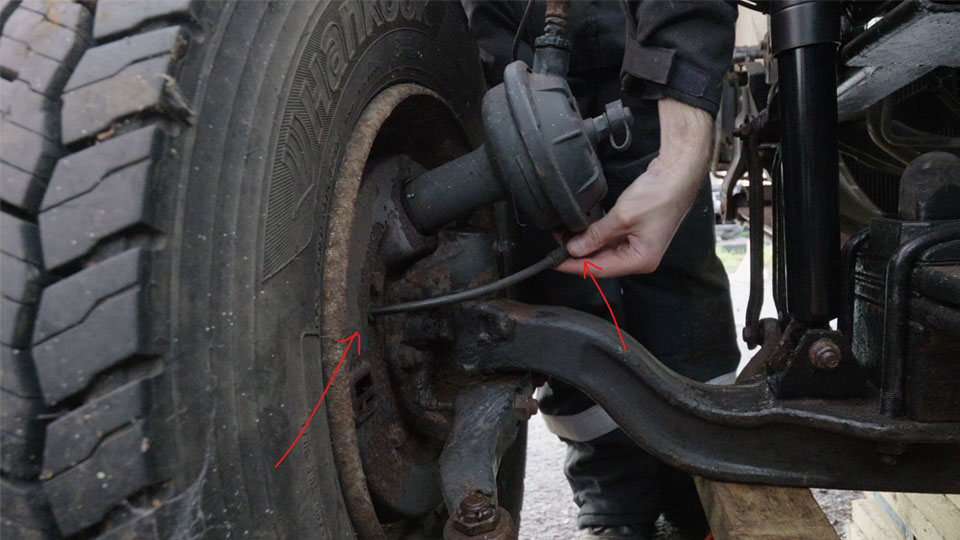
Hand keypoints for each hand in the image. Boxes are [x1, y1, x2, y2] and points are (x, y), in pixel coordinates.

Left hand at [555, 97, 713, 277]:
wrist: (677, 174)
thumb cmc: (659, 196)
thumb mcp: (621, 217)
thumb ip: (595, 235)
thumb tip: (574, 248)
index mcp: (640, 260)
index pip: (599, 269)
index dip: (574, 266)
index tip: (553, 263)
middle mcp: (639, 258)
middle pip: (601, 263)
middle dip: (577, 255)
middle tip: (553, 248)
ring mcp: (638, 245)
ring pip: (604, 252)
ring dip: (584, 245)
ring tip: (562, 238)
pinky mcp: (635, 232)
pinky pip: (610, 240)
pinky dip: (595, 236)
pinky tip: (580, 232)